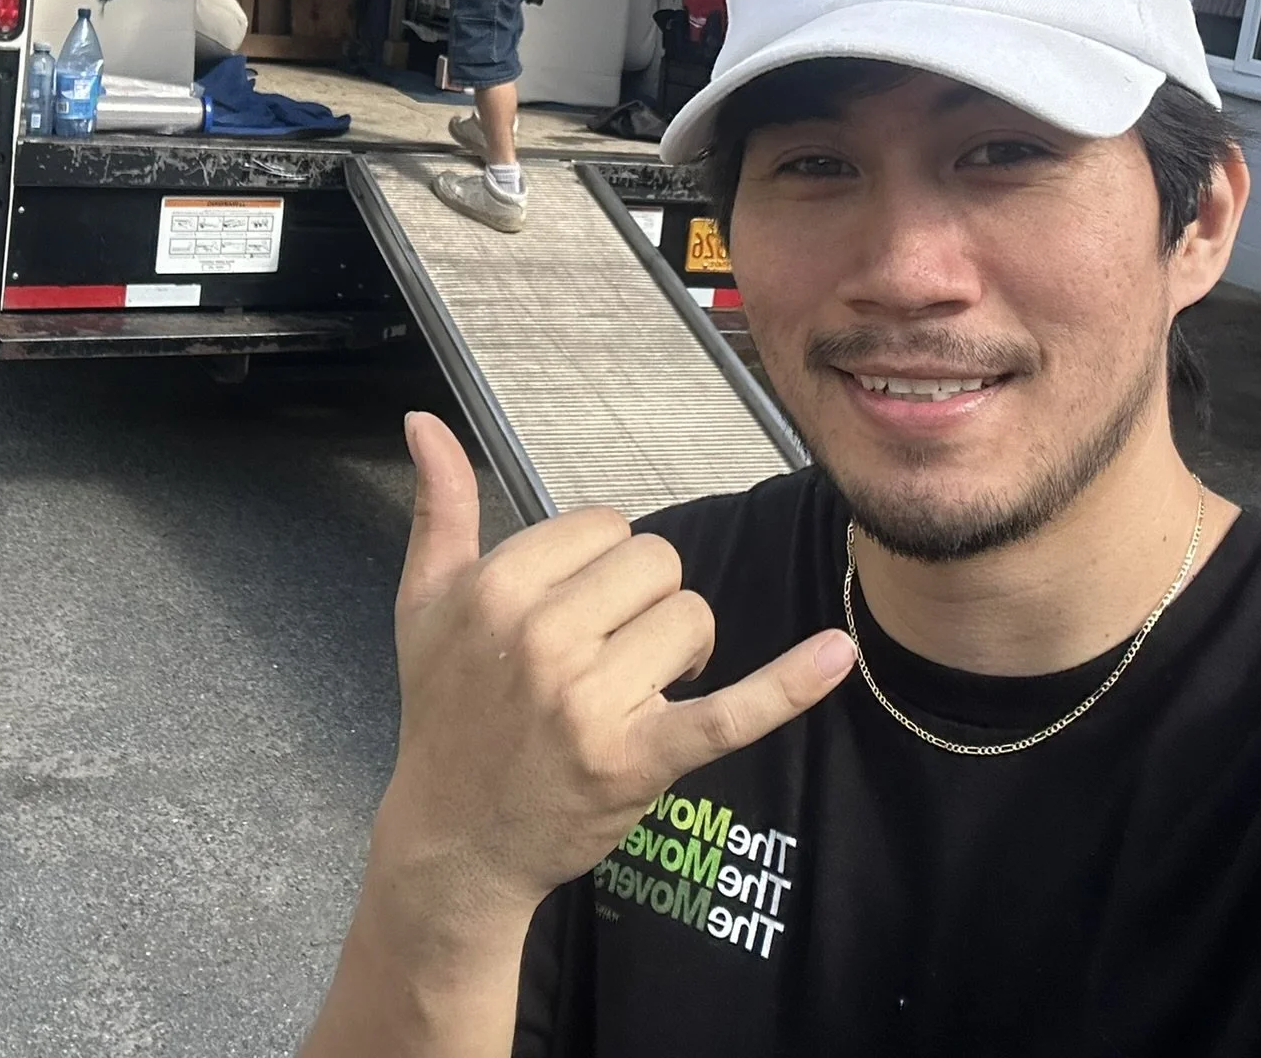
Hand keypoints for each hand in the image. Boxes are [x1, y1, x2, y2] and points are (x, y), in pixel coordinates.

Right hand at [374, 414, 856, 926]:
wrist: (451, 840)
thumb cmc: (444, 708)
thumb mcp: (424, 602)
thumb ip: (439, 505)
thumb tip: (425, 419)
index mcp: (497, 588)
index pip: (605, 525)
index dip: (599, 563)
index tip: (572, 608)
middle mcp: (542, 638)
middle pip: (656, 563)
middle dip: (642, 601)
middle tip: (601, 652)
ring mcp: (591, 703)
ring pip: (691, 618)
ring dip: (676, 649)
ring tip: (629, 688)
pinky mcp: (639, 760)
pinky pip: (728, 712)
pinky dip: (787, 685)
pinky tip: (836, 654)